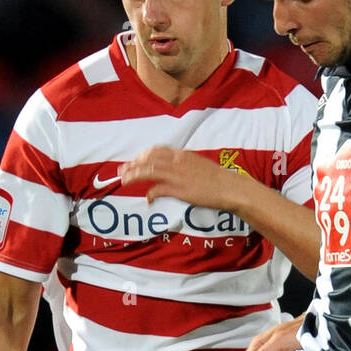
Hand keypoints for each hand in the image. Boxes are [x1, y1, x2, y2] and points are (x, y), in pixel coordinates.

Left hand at [119, 147, 236, 208]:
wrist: (228, 187)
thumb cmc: (217, 178)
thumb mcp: (199, 164)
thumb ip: (185, 164)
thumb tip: (175, 168)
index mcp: (182, 155)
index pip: (156, 151)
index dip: (143, 156)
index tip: (135, 161)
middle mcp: (177, 162)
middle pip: (148, 160)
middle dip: (133, 165)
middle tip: (122, 170)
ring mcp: (177, 175)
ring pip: (149, 171)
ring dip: (134, 176)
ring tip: (125, 180)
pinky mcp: (179, 190)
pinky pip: (158, 189)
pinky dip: (150, 193)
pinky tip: (147, 199)